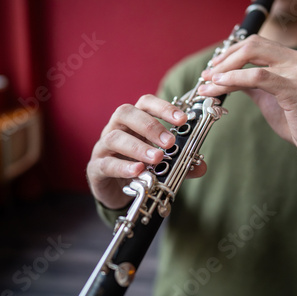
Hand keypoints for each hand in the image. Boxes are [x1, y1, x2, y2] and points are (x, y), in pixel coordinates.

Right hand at [87, 94, 205, 208]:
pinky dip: (123, 167)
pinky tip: (138, 171)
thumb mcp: (161, 164)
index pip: (145, 103)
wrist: (115, 192)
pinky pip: (106, 164)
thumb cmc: (138, 167)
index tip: (182, 119)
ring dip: (138, 146)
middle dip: (150, 125)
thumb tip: (201, 166)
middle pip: (125, 113)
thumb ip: (180, 164)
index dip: (163, 107)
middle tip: (170, 141)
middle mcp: (116, 129)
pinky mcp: (96, 168)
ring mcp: (103, 148)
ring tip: (157, 158)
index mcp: (134, 122)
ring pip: (114, 137)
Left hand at [198, 35, 296, 160]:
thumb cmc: (296, 120)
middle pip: (252, 45)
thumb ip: (252, 83)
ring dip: (225, 70)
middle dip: (225, 59)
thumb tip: (227, 77)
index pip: (256, 44)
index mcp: (292, 59)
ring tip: (209, 83)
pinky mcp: (295, 87)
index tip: (213, 67)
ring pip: (252, 58)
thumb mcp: (269, 97)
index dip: (231, 53)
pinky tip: (221, 86)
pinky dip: (235, 79)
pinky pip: (258, 77)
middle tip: (207, 75)